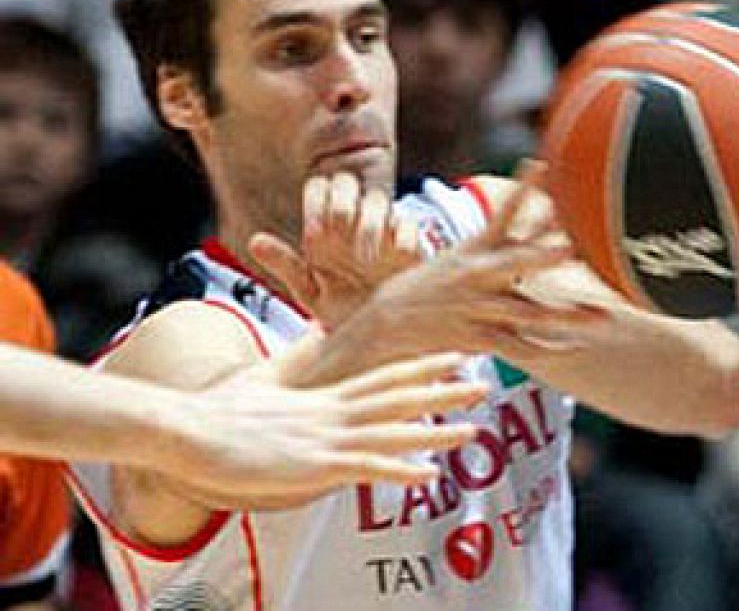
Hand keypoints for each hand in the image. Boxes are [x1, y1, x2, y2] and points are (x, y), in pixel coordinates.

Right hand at [157, 340, 486, 509]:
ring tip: (475, 430)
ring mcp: (324, 438)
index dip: (423, 366)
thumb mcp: (265, 380)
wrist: (181, 428)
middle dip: (444, 392)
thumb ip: (296, 359)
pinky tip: (429, 475)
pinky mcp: (312, 465)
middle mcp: (332, 412)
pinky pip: (364, 468)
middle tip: (485, 383)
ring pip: (392, 431)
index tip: (456, 357)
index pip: (384, 375)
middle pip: (399, 397)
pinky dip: (398, 471)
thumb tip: (317, 335)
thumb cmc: (217, 411)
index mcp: (324, 395)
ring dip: (435, 431)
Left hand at [250, 173, 424, 327]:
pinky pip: (410, 227)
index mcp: (327, 225)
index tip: (312, 236)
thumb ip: (286, 264)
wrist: (377, 335)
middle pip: (347, 183)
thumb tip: (255, 241)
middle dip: (341, 201)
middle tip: (337, 230)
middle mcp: (354, 220)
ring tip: (362, 256)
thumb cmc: (342, 308)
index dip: (314, 203)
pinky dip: (401, 239)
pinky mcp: (413, 245)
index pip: (319, 188)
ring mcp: (385, 229)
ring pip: (378, 201)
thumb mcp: (310, 290)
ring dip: (369, 223)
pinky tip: (390, 259)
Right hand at [286, 163, 603, 384]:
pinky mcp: (475, 338)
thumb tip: (523, 217)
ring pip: (528, 313)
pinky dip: (546, 350)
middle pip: (517, 262)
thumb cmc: (428, 288)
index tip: (542, 164)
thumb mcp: (457, 258)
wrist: (384, 324)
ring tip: (603, 316)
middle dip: (547, 254)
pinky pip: (517, 346)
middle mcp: (477, 277)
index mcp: (475, 251)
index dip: (523, 190)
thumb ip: (495, 244)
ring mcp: (477, 308)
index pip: (502, 214)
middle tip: (578, 245)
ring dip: (567, 316)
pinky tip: (574, 351)